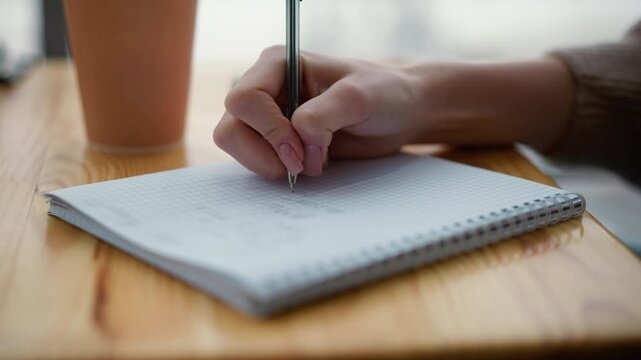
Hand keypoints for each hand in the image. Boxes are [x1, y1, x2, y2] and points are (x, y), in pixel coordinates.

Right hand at [213, 45, 420, 178]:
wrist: (399, 115)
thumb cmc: (384, 94)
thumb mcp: (359, 98)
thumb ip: (323, 115)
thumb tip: (296, 141)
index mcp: (278, 64)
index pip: (244, 98)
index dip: (269, 130)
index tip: (301, 152)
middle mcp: (267, 88)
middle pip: (231, 127)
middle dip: (264, 152)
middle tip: (302, 164)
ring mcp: (267, 116)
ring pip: (236, 146)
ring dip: (269, 163)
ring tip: (308, 163)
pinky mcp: (274, 141)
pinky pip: (254, 160)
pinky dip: (276, 170)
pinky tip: (307, 165)